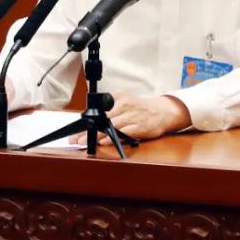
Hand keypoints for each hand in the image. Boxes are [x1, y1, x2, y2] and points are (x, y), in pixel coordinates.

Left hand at [69, 93, 190, 144]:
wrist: (164, 111)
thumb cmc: (141, 108)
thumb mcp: (125, 102)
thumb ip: (110, 109)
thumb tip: (90, 122)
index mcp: (119, 97)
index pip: (98, 109)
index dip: (86, 121)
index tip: (75, 130)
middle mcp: (125, 104)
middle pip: (101, 119)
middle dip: (87, 130)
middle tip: (75, 139)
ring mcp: (132, 116)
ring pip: (110, 126)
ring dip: (95, 136)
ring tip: (83, 143)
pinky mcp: (140, 127)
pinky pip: (123, 133)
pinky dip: (112, 137)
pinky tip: (103, 141)